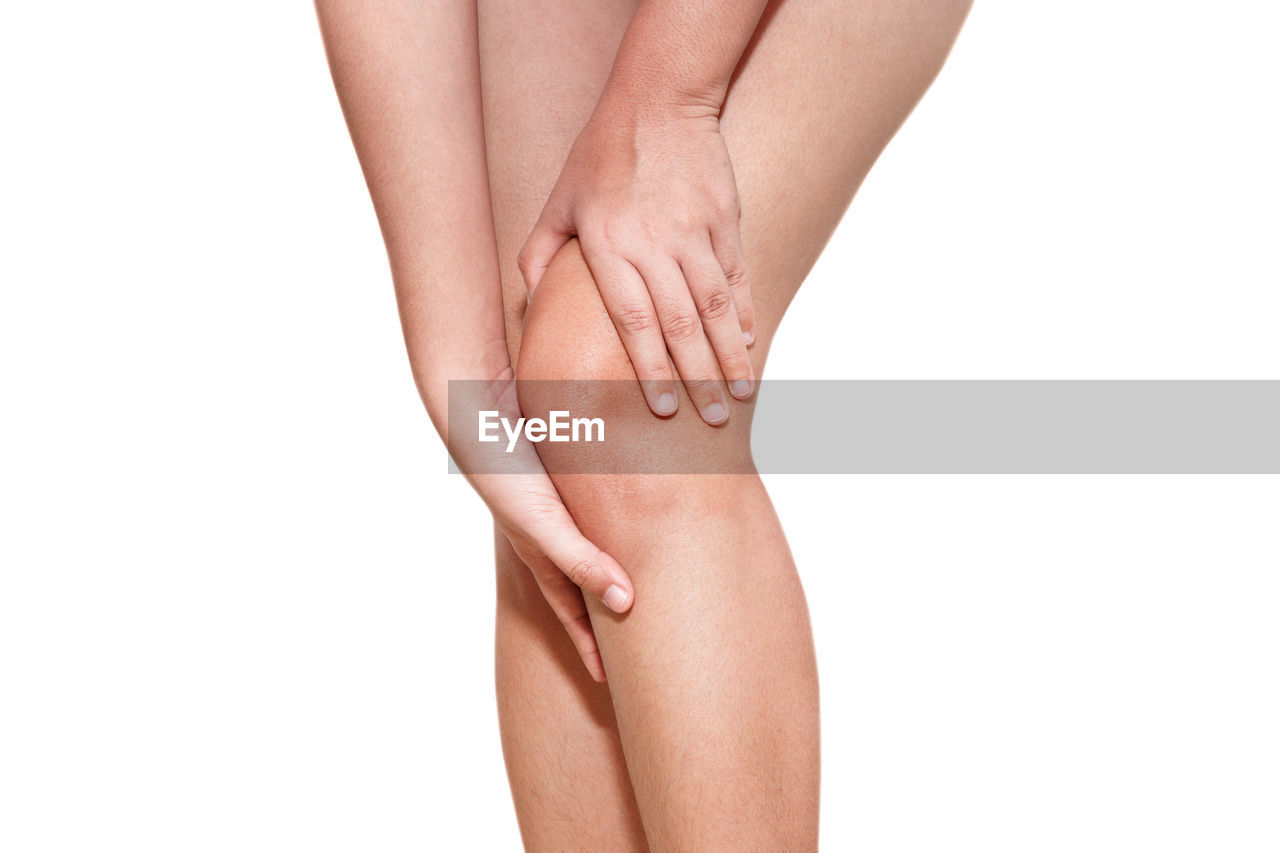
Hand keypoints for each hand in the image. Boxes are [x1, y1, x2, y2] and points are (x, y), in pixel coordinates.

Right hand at [449, 372, 631, 681]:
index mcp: (543, 553)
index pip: (573, 612)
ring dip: (614, 566)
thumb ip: (581, 560)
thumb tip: (625, 604)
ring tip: (647, 582)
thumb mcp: (544, 523)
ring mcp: (559, 505)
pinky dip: (616, 520)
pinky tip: (639, 511)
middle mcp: (552, 533)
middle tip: (638, 642)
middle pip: (586, 585)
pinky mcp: (568, 473)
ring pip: (594, 547)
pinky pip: (598, 507)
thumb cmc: (506, 474)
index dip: (589, 647)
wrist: (479, 412)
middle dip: (608, 613)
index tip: (608, 681)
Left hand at [518, 94, 755, 424]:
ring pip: (715, 306)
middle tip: (712, 420)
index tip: (661, 411)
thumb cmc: (599, 154)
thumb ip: (539, 256)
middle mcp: (653, 242)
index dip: (649, 371)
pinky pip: (737, 276)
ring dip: (730, 356)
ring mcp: (694, 229)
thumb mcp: (558, 201)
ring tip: (741, 395)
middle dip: (698, 379)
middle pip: (679, 324)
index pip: (632, 321)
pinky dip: (744, 313)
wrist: (659, 98)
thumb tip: (527, 308)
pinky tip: (748, 344)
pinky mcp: (724, 217)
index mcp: (608, 245)